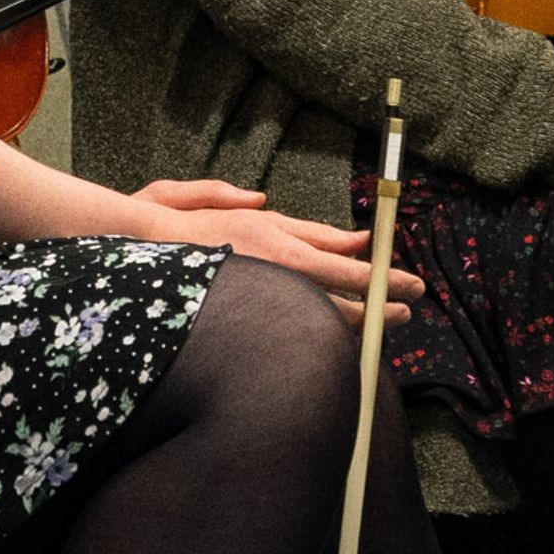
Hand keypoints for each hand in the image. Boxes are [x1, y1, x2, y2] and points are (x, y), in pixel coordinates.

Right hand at [140, 184, 421, 327]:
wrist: (140, 254)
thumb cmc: (198, 228)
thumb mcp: (260, 215)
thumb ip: (308, 228)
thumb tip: (352, 235)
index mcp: (283, 251)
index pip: (349, 272)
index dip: (385, 281)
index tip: (413, 286)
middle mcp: (278, 283)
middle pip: (344, 305)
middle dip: (380, 308)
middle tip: (407, 309)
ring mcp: (262, 307)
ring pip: (322, 325)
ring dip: (356, 324)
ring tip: (382, 323)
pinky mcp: (247, 325)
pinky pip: (294, 335)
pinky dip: (321, 335)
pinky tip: (335, 337)